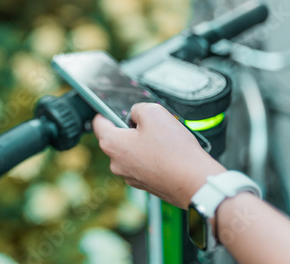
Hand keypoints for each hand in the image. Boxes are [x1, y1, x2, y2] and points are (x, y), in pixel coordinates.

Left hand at [92, 103, 225, 208]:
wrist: (194, 182)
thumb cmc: (173, 150)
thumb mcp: (154, 112)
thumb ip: (138, 109)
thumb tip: (135, 115)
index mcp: (112, 144)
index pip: (99, 124)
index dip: (105, 113)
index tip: (110, 110)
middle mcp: (116, 163)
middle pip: (117, 138)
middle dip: (130, 129)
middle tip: (150, 124)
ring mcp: (130, 176)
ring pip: (131, 152)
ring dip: (143, 144)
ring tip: (164, 140)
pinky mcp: (145, 184)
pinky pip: (144, 165)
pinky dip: (152, 158)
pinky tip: (168, 154)